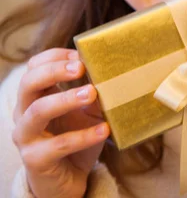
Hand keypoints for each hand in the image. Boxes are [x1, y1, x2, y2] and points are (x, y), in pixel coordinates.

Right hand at [11, 48, 109, 197]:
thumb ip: (94, 94)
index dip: (55, 57)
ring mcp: (27, 136)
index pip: (34, 67)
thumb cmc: (76, 138)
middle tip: (81, 67)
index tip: (81, 55)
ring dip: (65, 99)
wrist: (68, 179)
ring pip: (37, 111)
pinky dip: (84, 135)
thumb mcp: (88, 112)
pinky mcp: (36, 159)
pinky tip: (105, 129)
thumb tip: (114, 73)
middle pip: (28, 83)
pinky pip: (58, 144)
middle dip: (54, 71)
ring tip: (91, 93)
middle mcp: (25, 113)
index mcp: (36, 96)